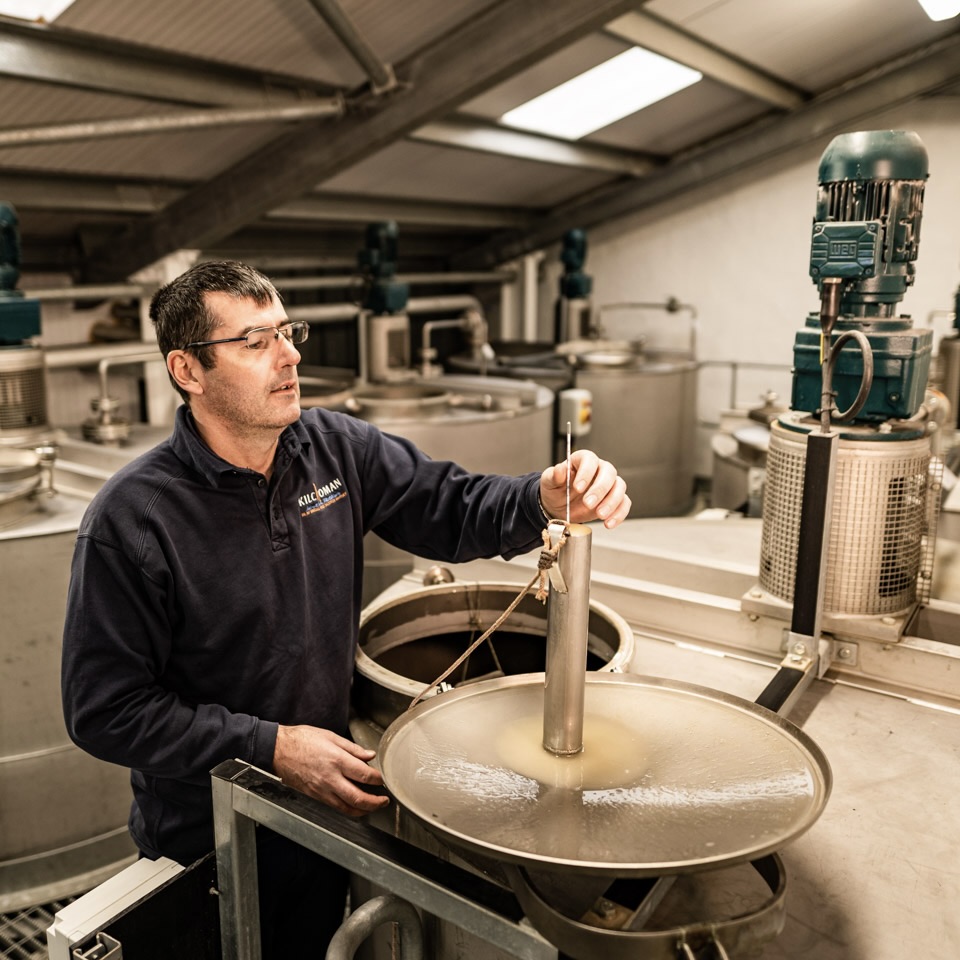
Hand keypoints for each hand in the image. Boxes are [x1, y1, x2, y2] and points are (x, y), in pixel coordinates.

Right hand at [273, 724, 388, 816]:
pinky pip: (335, 807)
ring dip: (364, 810)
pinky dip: (348, 810)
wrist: (278, 750)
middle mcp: (330, 778)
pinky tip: (355, 806)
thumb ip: (352, 748)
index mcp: (337, 760)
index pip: (364, 775)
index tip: (382, 779)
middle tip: (384, 800)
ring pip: (347, 807)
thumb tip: (369, 755)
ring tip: (373, 806)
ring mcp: (322, 790)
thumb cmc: (302, 740)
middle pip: (358, 797)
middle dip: (375, 802)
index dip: (378, 779)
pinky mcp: (315, 796)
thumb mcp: (330, 736)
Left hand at [539, 449, 629, 528]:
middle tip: (588, 503)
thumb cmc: (556, 490)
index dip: (586, 472)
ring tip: (600, 515)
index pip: (590, 460)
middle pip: (608, 472)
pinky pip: (624, 503)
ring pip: (619, 487)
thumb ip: (554, 475)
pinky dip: (619, 514)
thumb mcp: (549, 482)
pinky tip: (608, 523)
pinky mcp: (615, 499)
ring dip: (611, 502)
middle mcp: (599, 469)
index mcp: (583, 460)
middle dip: (600, 489)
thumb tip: (560, 469)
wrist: (559, 507)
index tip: (578, 487)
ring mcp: (609, 484)